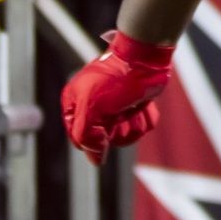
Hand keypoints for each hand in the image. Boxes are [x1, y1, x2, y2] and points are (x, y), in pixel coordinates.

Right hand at [61, 30, 173, 165]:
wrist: (145, 59)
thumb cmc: (115, 79)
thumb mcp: (91, 108)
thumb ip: (86, 136)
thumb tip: (95, 160)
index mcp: (75, 104)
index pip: (79, 139)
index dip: (93, 138)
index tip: (103, 125)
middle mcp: (93, 108)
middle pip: (104, 141)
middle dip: (117, 129)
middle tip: (119, 111)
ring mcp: (115, 108)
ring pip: (126, 135)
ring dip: (133, 123)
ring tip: (132, 106)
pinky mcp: (134, 106)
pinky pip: (141, 126)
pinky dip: (145, 117)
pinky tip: (143, 103)